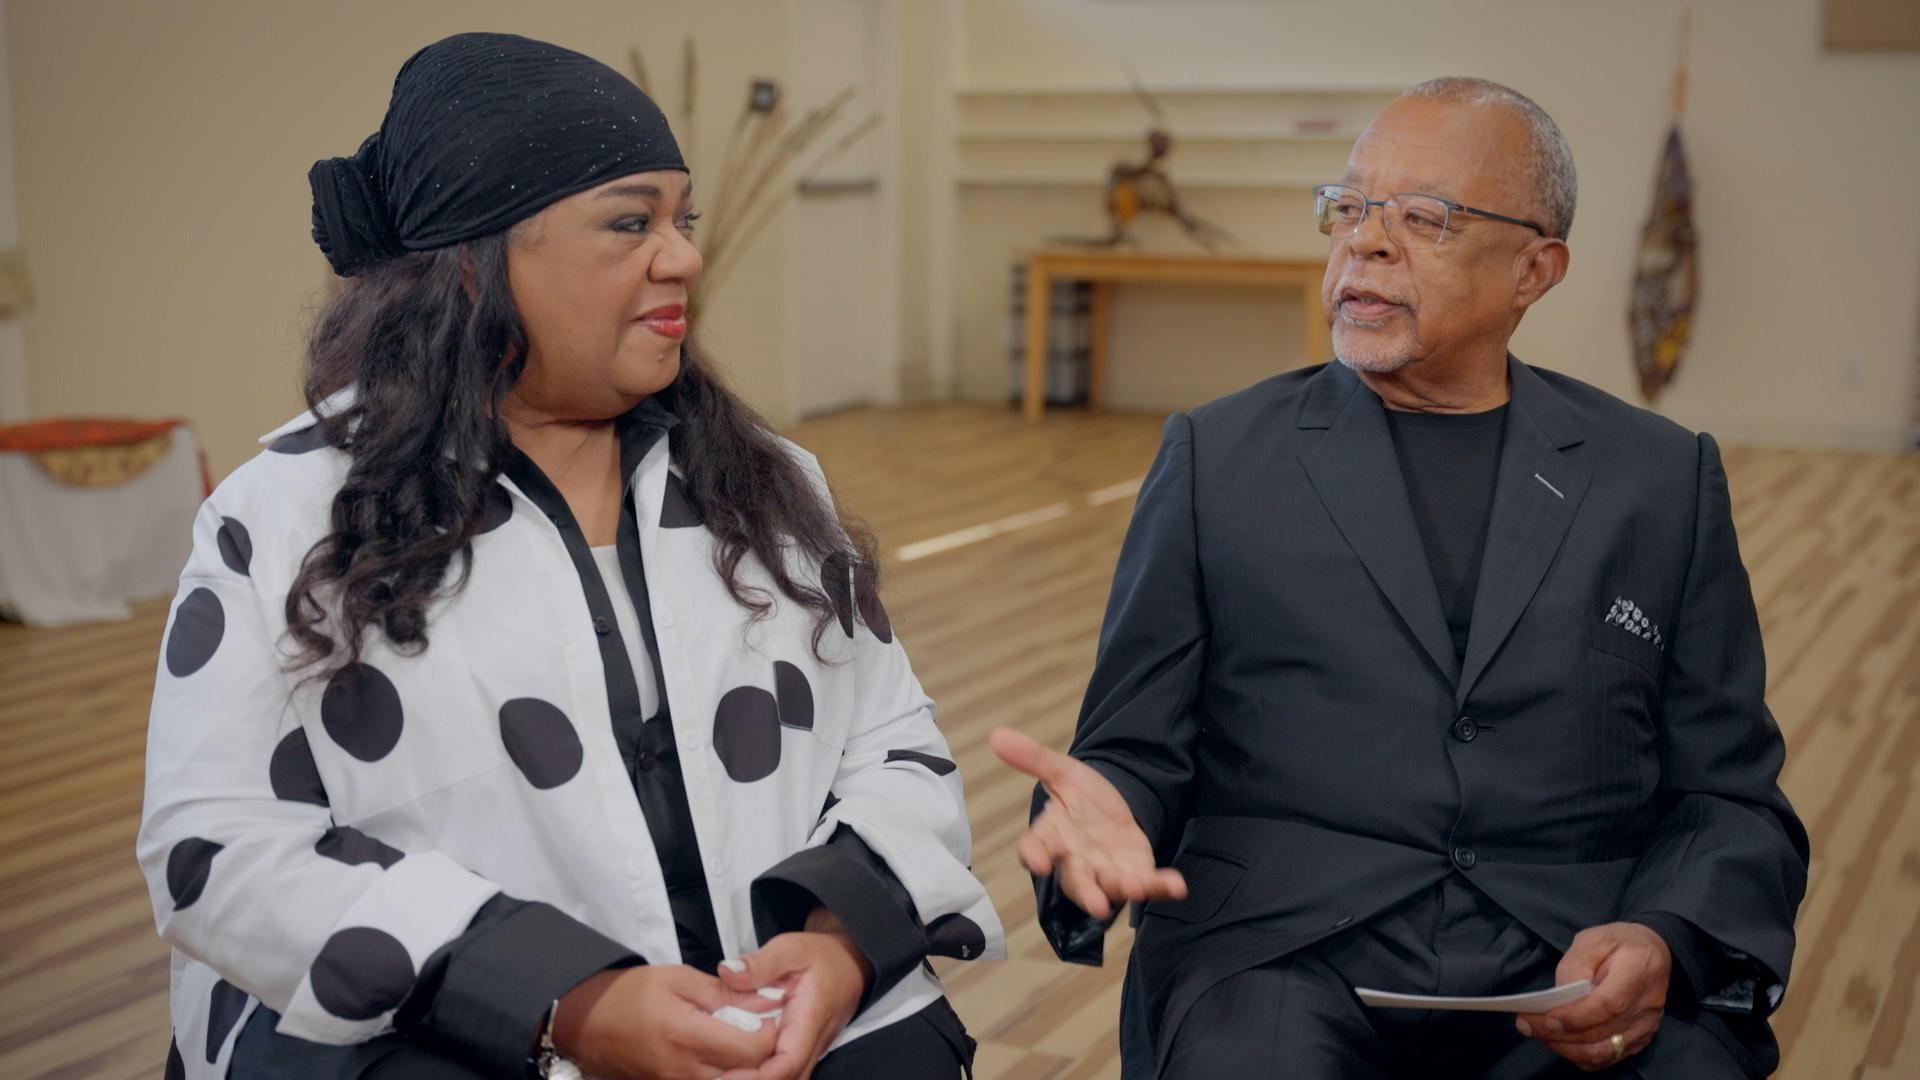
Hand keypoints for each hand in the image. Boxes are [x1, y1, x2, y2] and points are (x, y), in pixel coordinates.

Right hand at [552, 965, 778, 1079]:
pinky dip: (727, 1074)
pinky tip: (724, 1055)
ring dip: (747, 1067)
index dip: (771, 1031)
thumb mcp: (678, 979)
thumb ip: (725, 992)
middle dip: (764, 1054)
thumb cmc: (630, 994)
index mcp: (688, 1036)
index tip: (768, 1013)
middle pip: (750, 1075)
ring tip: (743, 1041)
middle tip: (761, 1028)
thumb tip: (768, 999)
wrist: (584, 1023)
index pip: (754, 1049)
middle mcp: (686, 1072)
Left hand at [715, 909, 871, 1079]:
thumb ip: (760, 963)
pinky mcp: (799, 1053)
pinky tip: (732, 1066)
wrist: (848, 963)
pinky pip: (781, 1074)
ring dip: (753, 1079)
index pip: (788, 1063)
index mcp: (810, 1020)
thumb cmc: (821, 956)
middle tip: (715, 1076)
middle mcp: (812, 1044)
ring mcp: (807, 1053)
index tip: (727, 1074)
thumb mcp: (790, 949)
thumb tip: (728, 972)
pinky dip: (757, 1074)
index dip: (757, 1077)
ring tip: (721, 1071)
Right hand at [988, 727, 1186, 919]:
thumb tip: (996, 734)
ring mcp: (1106, 871)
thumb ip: (1033, 758)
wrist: (1113, 809)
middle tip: (1095, 904)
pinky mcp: (1135, 872)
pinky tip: (1177, 886)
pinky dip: (1161, 887)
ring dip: (1122, 890)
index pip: (1036, 848)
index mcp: (1052, 837)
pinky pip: (1147, 883)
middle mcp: (1076, 860)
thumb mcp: (1062, 771)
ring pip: (1110, 887)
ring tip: (1134, 888)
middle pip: (1076, 880)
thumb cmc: (1081, 798)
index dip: (1034, 856)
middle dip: (1085, 892)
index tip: (1036, 861)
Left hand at [1514, 922, 1670, 1071]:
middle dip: (1560, 1035)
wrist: (1652, 951)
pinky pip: (1610, 1057)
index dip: (1575, 1016)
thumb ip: (1575, 968)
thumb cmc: (1618, 942)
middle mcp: (1647, 1004)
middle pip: (1602, 1033)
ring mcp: (1647, 1025)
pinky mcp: (1642, 1038)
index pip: (1608, 1004)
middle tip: (1527, 1027)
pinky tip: (1562, 1043)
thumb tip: (1559, 1001)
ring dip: (1568, 1049)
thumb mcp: (1592, 940)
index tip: (1545, 1018)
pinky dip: (1583, 1056)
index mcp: (1638, 970)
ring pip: (1605, 1052)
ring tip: (1541, 1035)